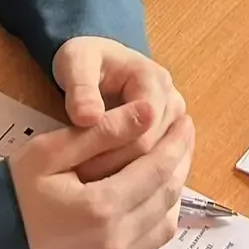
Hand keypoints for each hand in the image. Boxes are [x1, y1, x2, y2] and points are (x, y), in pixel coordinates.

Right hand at [10, 102, 193, 248]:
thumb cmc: (8, 198)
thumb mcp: (49, 153)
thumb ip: (102, 132)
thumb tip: (148, 112)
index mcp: (101, 207)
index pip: (158, 169)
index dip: (176, 141)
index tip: (184, 120)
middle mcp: (115, 242)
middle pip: (167, 196)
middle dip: (180, 161)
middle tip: (183, 135)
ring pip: (164, 225)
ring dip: (173, 193)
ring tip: (170, 165)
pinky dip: (157, 221)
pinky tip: (151, 201)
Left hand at [55, 37, 187, 179]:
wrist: (95, 59)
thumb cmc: (86, 60)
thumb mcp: (75, 62)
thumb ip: (80, 88)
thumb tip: (88, 117)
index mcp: (154, 81)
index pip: (144, 132)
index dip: (112, 154)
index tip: (79, 167)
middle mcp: (171, 102)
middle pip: (153, 151)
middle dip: (118, 170)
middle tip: (81, 183)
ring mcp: (173, 121)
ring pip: (157, 163)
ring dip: (125, 179)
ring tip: (89, 188)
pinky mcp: (167, 137)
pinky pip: (158, 166)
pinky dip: (134, 181)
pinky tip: (107, 189)